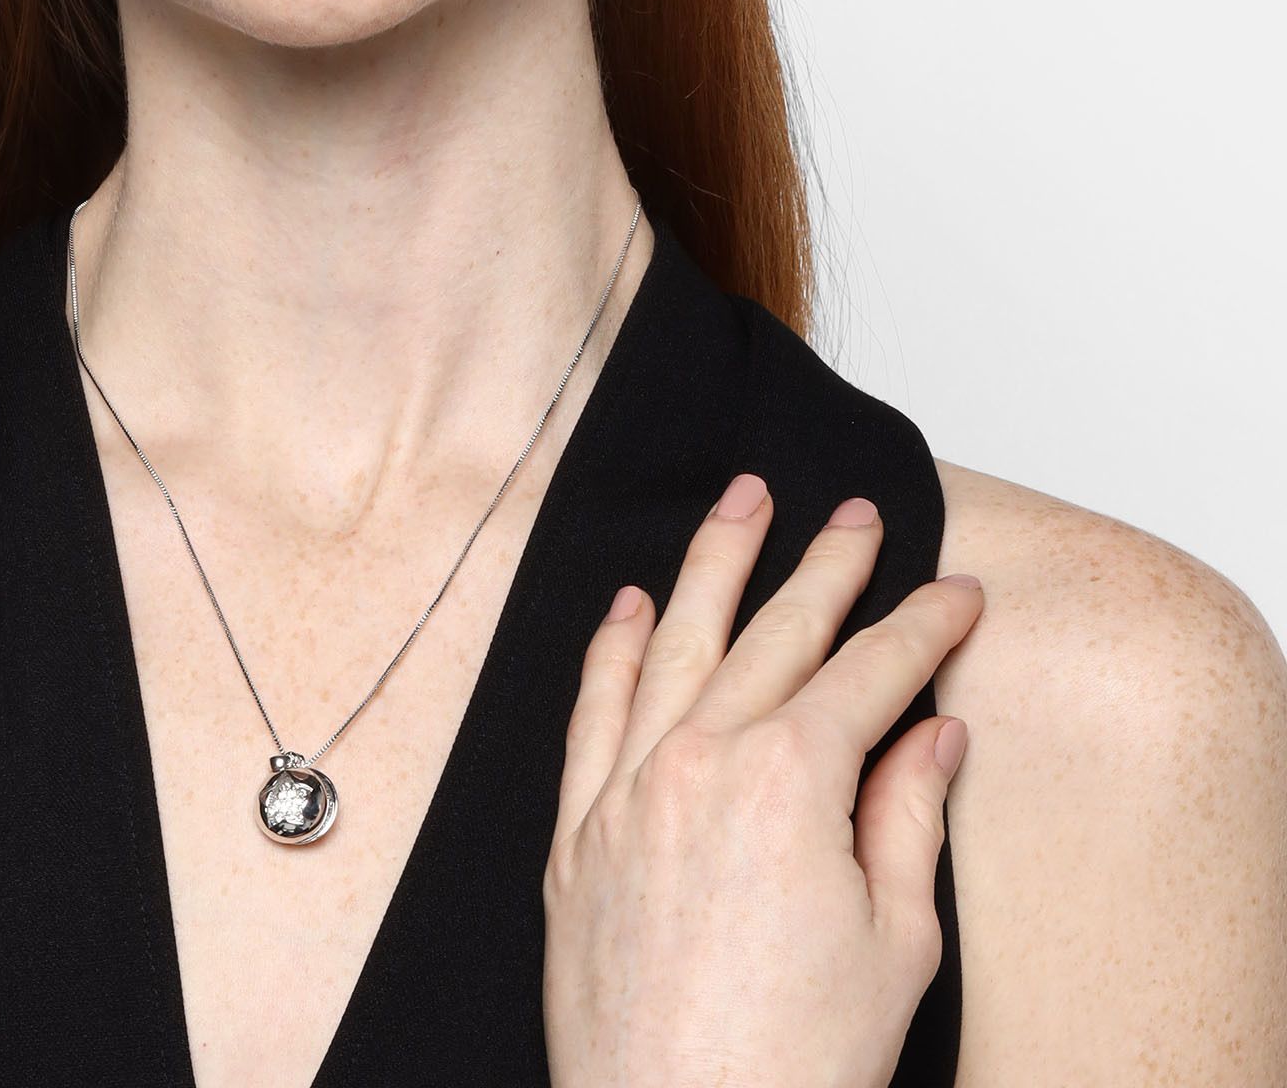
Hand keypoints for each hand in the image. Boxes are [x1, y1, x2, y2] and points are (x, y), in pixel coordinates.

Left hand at [541, 473, 979, 1087]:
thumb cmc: (794, 1063)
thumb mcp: (895, 944)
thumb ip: (908, 816)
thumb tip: (932, 732)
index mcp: (790, 783)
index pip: (870, 673)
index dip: (921, 627)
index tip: (956, 592)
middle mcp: (699, 762)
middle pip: (775, 635)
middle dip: (826, 566)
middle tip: (856, 511)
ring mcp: (627, 789)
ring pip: (674, 645)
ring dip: (713, 564)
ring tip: (742, 500)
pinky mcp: (576, 831)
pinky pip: (591, 710)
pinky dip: (611, 647)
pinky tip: (630, 602)